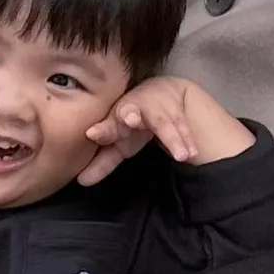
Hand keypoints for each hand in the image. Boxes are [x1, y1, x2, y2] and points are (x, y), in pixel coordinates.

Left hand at [81, 74, 251, 181]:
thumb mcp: (120, 142)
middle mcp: (136, 107)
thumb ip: (102, 162)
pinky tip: (192, 153)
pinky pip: (184, 128)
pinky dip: (188, 140)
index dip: (103, 130)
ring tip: (180, 154)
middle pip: (133, 110)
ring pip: (164, 122)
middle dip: (131, 114)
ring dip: (172, 136)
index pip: (109, 124)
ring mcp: (159, 107)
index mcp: (117, 115)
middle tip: (130, 119)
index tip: (93, 134)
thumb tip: (81, 181)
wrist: (166, 92)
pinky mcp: (179, 112)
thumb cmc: (136, 122)